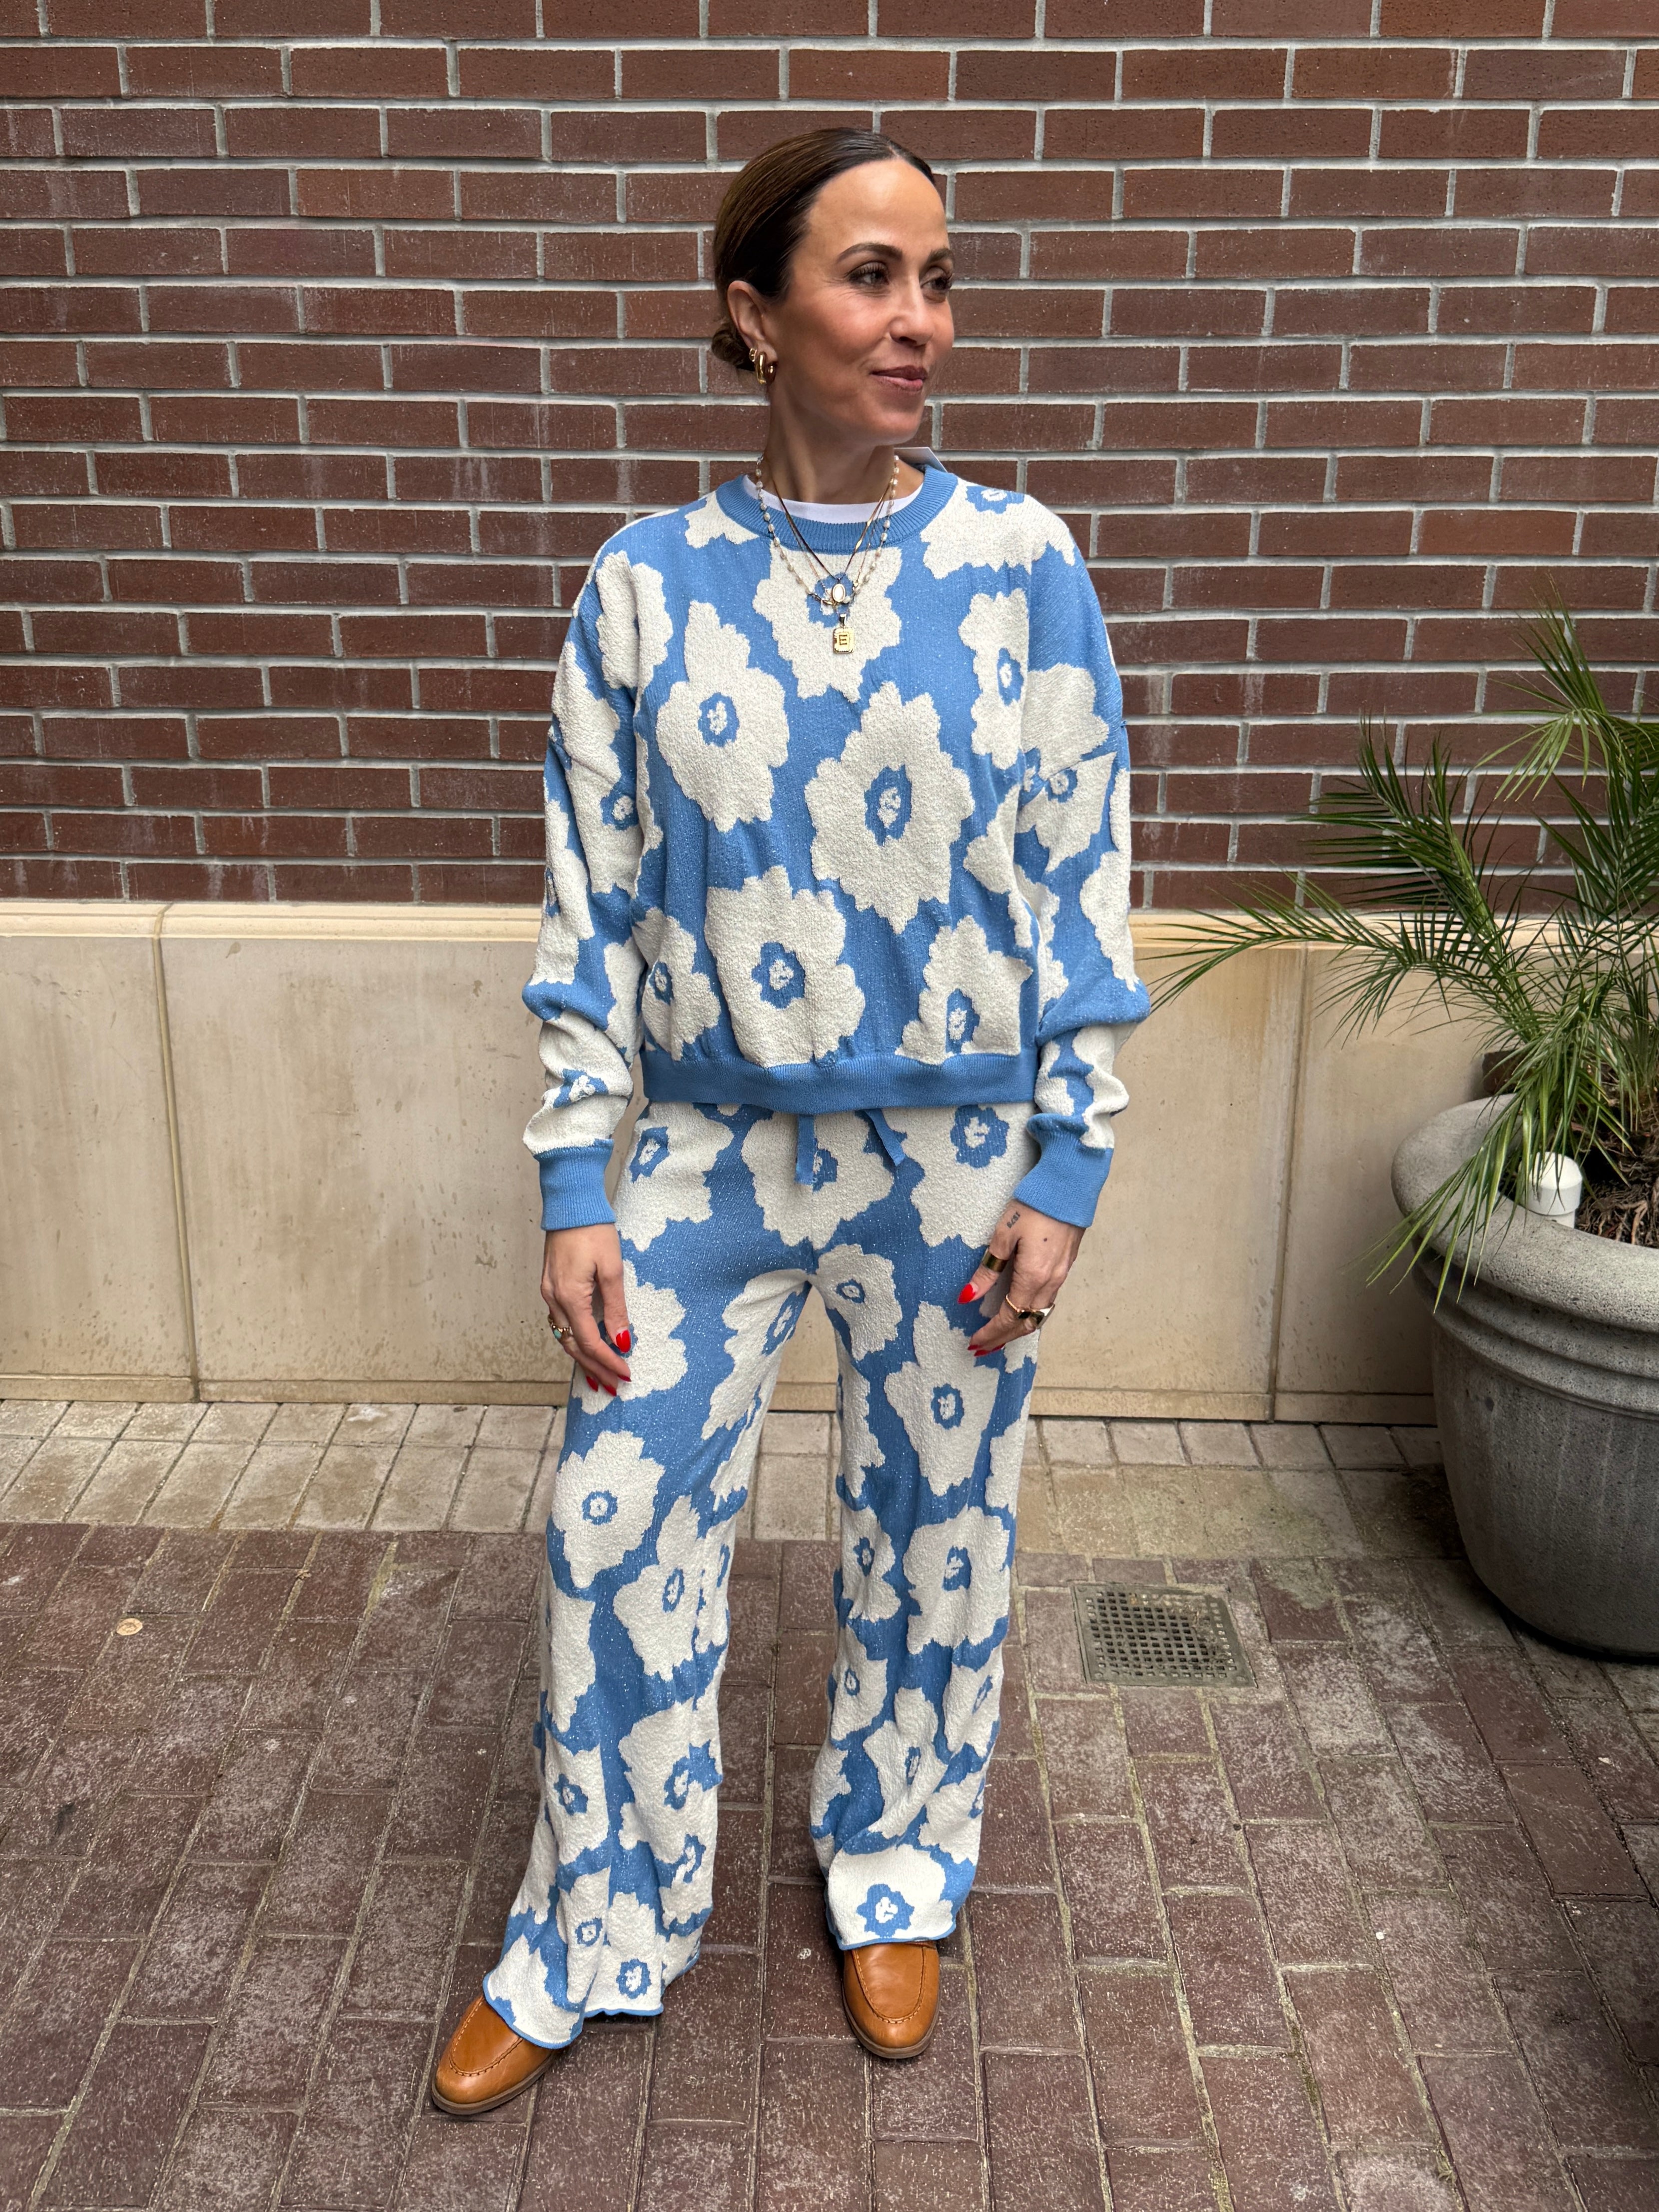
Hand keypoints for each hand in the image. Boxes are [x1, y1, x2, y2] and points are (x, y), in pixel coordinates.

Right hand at [543, 1225, 631, 1394]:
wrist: (571, 1204)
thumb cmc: (594, 1231)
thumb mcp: (612, 1269)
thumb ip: (616, 1308)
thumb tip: (621, 1342)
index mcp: (570, 1296)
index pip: (588, 1342)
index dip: (607, 1362)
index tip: (626, 1375)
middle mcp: (554, 1299)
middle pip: (572, 1346)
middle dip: (594, 1369)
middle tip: (614, 1387)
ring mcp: (548, 1293)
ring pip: (563, 1337)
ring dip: (582, 1358)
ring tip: (600, 1377)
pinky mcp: (550, 1286)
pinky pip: (560, 1322)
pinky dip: (573, 1340)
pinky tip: (585, 1347)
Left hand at [957, 1201, 1082, 1356]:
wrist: (1068, 1188)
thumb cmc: (1033, 1207)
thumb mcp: (1003, 1236)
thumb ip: (988, 1270)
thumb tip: (968, 1297)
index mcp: (1033, 1277)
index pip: (1009, 1317)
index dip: (991, 1332)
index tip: (974, 1342)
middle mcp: (1050, 1283)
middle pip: (1026, 1322)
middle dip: (1003, 1338)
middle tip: (982, 1348)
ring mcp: (1061, 1276)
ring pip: (1039, 1314)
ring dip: (1018, 1329)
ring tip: (999, 1337)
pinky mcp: (1065, 1268)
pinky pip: (1047, 1302)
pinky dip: (1031, 1314)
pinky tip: (1021, 1313)